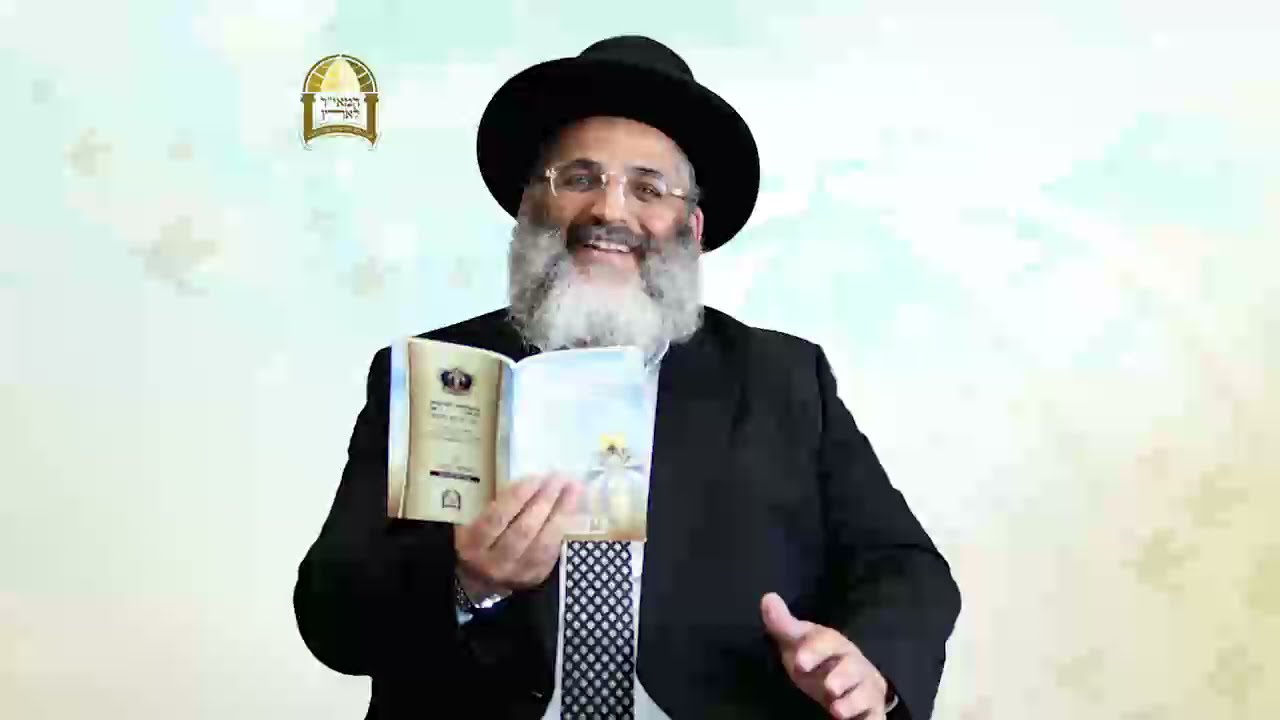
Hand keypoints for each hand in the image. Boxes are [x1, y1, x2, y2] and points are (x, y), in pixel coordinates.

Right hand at [454, 474, 580, 597]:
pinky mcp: (533, 577)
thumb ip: (498, 505)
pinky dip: (563, 530)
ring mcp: (516, 573)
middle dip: (545, 501)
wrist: (478, 579)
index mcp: (473, 544)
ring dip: (561, 514)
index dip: (519, 496)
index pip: (498, 518)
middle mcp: (494, 562)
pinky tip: (573, 511)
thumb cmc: (477, 539)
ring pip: (543, 543)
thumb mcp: (474, 521)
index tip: (536, 478)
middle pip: (524, 530)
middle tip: (560, 478)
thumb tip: (532, 483)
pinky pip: (552, 553)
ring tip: (574, 490)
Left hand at [761, 592, 889, 718]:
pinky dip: (870, 719)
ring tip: (837, 710)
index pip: (828, 642)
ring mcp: (865, 689)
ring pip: (867, 693)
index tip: (799, 661)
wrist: (850, 684)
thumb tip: (767, 597)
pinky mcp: (871, 711)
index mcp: (835, 645)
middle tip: (829, 687)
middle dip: (842, 676)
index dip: (815, 650)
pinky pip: (875, 715)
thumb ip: (783, 625)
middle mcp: (854, 666)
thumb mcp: (798, 643)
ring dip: (854, 701)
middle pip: (853, 668)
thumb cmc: (818, 661)